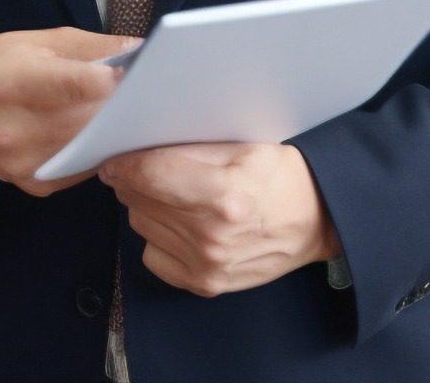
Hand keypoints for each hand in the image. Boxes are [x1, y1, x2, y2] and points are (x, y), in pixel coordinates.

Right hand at [0, 27, 137, 195]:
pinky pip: (81, 170)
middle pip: (82, 122)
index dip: (97, 83)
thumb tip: (140, 51)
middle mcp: (12, 130)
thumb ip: (91, 47)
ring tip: (128, 114)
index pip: (60, 85)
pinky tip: (101, 136)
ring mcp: (22, 163)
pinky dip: (96, 153)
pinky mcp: (33, 185)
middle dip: (116, 109)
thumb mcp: (39, 41)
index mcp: (11, 83)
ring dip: (111, 134)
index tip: (131, 76)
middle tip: (145, 95)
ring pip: (87, 149)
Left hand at [99, 143, 340, 297]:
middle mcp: (210, 237)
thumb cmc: (279, 175)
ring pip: (141, 224)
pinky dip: (158, 237)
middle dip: (137, 180)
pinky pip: (151, 254)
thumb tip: (138, 144)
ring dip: (147, 207)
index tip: (113, 157)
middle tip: (150, 168)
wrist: (316, 219)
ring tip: (176, 195)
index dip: (124, 162)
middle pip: (139, 200)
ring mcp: (206, 266)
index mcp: (222, 196)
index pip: (148, 175)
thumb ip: (189, 146)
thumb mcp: (241, 145)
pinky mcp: (204, 284)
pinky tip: (182, 223)